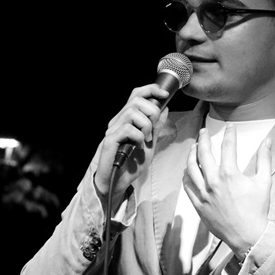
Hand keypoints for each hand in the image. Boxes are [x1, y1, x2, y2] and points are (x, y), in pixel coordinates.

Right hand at [94, 84, 170, 212]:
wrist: (117, 184)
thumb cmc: (130, 165)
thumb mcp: (149, 144)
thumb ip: (156, 127)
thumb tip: (165, 109)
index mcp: (127, 119)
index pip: (136, 94)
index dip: (151, 89)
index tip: (165, 94)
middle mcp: (118, 121)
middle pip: (137, 100)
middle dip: (152, 112)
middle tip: (152, 132)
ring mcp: (112, 130)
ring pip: (132, 112)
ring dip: (146, 126)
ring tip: (145, 141)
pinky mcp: (109, 140)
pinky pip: (127, 129)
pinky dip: (138, 137)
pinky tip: (138, 147)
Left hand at [183, 123, 271, 254]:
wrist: (248, 236)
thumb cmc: (257, 209)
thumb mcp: (264, 181)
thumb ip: (264, 158)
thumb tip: (268, 140)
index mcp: (230, 174)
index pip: (227, 146)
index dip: (229, 134)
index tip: (230, 127)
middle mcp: (213, 182)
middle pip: (203, 153)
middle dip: (204, 138)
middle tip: (204, 131)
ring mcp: (203, 193)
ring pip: (190, 167)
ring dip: (191, 154)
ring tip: (194, 146)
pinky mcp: (197, 204)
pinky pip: (187, 185)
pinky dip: (186, 174)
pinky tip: (188, 168)